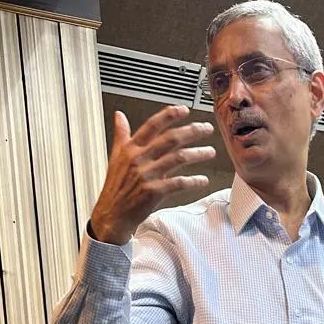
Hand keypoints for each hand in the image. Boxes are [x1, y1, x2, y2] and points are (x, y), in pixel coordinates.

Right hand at [90, 106, 215, 243]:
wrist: (112, 214)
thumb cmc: (116, 187)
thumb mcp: (116, 157)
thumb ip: (121, 135)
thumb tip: (119, 115)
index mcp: (131, 148)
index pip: (152, 126)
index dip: (169, 115)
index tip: (184, 109)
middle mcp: (139, 159)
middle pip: (170, 139)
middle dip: (192, 131)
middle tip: (207, 128)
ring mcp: (147, 175)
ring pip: (178, 158)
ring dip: (197, 154)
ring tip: (210, 152)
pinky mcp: (154, 192)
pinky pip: (179, 183)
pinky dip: (193, 181)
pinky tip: (203, 180)